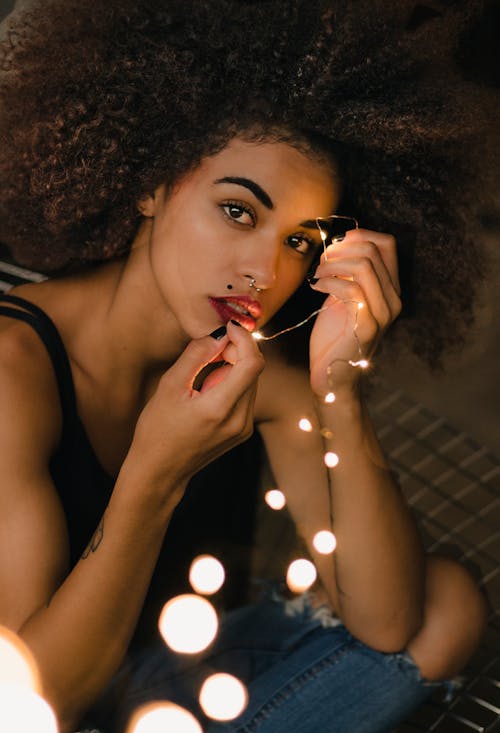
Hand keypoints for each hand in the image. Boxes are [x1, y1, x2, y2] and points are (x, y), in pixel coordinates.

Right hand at [128, 320, 263, 491]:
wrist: (160, 470)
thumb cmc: (157, 429)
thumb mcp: (169, 387)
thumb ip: (196, 356)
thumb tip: (218, 335)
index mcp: (220, 408)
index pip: (252, 363)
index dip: (244, 339)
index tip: (227, 328)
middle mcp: (239, 420)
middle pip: (254, 369)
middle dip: (238, 351)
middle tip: (212, 347)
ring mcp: (244, 428)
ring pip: (252, 381)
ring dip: (235, 366)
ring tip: (206, 371)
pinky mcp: (243, 431)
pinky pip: (246, 396)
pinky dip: (233, 383)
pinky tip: (210, 388)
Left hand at [308, 228, 400, 395]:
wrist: (332, 374)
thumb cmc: (334, 334)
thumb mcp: (343, 295)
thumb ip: (347, 273)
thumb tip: (336, 243)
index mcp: (390, 289)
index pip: (387, 243)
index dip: (358, 235)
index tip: (333, 245)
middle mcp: (393, 299)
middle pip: (372, 250)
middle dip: (340, 249)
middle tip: (320, 262)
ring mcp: (383, 312)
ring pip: (363, 265)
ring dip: (332, 265)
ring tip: (317, 276)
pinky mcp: (368, 324)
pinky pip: (351, 288)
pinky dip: (328, 282)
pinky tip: (316, 288)